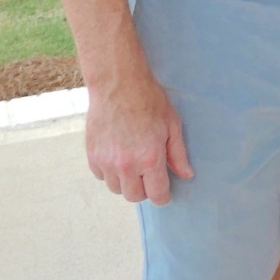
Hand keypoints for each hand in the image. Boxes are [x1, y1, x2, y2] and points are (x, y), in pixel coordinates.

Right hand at [85, 65, 192, 204]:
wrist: (118, 83)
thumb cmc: (148, 100)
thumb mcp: (172, 124)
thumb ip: (178, 154)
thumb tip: (186, 175)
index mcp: (149, 159)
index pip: (156, 196)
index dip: (162, 196)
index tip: (163, 190)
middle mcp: (126, 165)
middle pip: (134, 197)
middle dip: (144, 189)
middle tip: (148, 173)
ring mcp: (106, 161)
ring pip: (116, 188)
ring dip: (125, 181)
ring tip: (132, 161)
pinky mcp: (92, 155)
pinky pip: (101, 176)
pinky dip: (109, 171)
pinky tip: (117, 154)